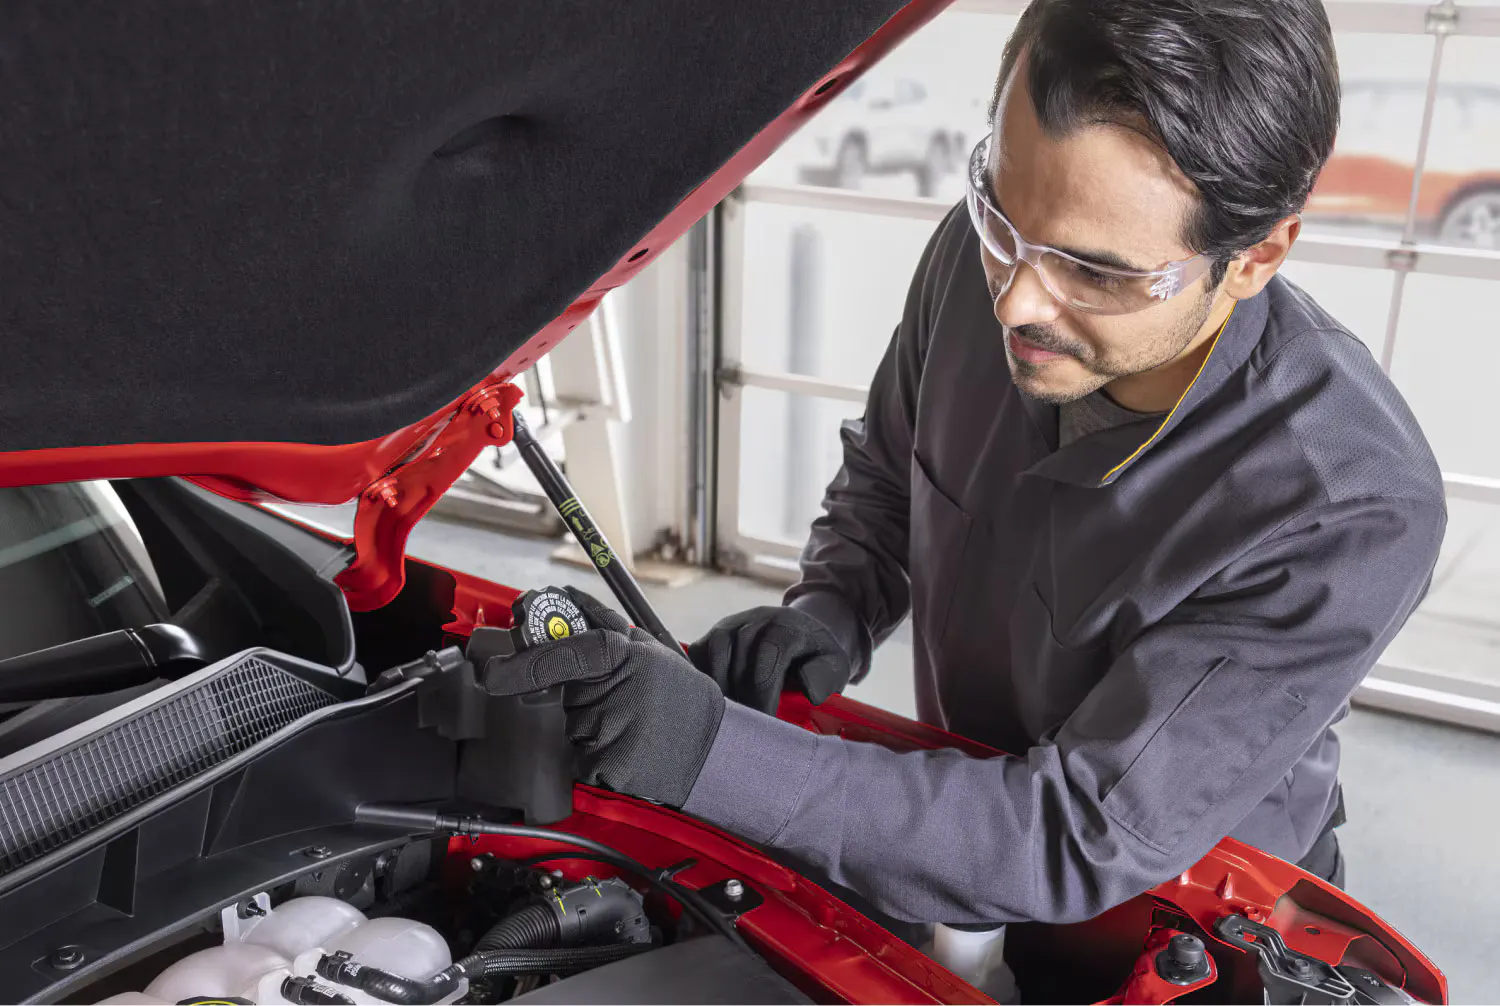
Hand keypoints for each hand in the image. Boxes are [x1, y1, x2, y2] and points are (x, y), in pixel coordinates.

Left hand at [480, 588, 724, 807]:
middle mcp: (609, 695)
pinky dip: (600, 755)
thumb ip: (604, 626)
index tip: (493, 675)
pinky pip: (583, 759)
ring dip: (595, 726)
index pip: (561, 656)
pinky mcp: (605, 769)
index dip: (524, 665)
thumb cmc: (680, 694)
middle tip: (625, 699)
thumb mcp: (649, 648)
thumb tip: (564, 595)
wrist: (711, 747)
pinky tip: (630, 748)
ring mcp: (606, 734)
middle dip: (584, 696)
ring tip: (634, 725)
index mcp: (619, 657)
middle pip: (568, 696)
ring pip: (576, 728)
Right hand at [687, 606, 850, 714]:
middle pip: (739, 656)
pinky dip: (704, 677)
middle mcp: (758, 618)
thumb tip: (809, 692)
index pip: (769, 655)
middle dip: (742, 696)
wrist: (803, 635)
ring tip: (731, 716)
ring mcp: (733, 623)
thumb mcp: (834, 667)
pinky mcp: (715, 634)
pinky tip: (718, 700)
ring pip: (715, 653)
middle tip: (747, 728)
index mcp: (789, 626)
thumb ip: (825, 678)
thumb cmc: (817, 660)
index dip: (763, 693)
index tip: (766, 722)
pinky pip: (699, 653)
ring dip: (720, 688)